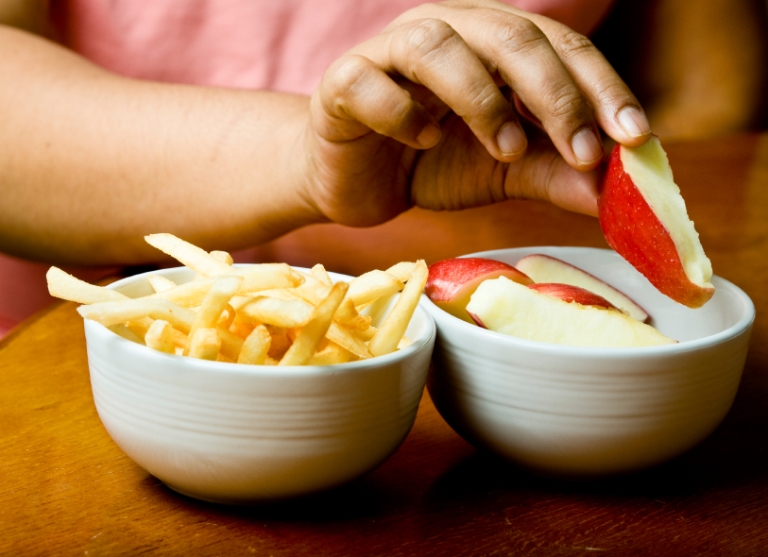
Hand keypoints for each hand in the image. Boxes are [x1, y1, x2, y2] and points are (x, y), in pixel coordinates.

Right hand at [300, 0, 651, 226]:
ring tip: (507, 150)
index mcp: (491, 41)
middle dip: (554, 93)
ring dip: (482, 99)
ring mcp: (389, 51)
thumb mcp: (502, 171)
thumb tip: (612, 194)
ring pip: (438, 46)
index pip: (559, 44)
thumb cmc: (430, 163)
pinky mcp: (343, 82)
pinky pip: (372, 84)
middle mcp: (445, 30)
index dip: (600, 85)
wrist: (355, 180)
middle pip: (508, 35)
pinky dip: (402, 112)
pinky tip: (420, 142)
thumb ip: (552, 173)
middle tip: (582, 151)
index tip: (633, 136)